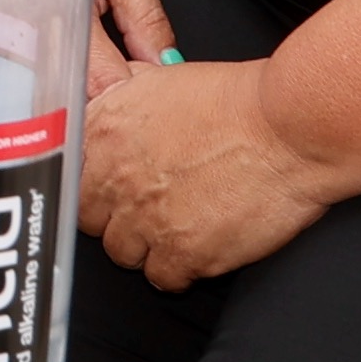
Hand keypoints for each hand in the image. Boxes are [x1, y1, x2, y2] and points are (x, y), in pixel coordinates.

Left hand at [76, 57, 343, 290]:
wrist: (288, 128)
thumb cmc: (238, 100)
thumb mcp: (162, 81)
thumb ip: (125, 97)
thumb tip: (112, 100)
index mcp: (103, 132)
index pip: (71, 178)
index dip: (96, 187)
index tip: (112, 193)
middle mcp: (114, 178)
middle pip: (92, 223)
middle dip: (118, 219)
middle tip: (149, 211)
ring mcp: (146, 220)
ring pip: (124, 255)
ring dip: (148, 246)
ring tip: (178, 229)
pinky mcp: (184, 253)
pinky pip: (164, 280)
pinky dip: (180, 270)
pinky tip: (198, 249)